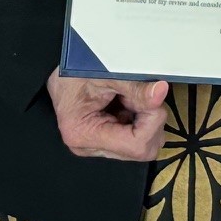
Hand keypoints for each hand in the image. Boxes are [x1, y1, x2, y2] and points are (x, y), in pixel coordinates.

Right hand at [47, 72, 169, 159]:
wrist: (60, 72)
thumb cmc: (73, 71)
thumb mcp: (106, 74)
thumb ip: (135, 87)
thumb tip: (160, 93)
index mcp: (83, 134)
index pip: (136, 146)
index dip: (152, 122)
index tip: (153, 99)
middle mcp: (90, 147)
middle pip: (142, 149)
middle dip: (150, 121)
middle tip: (139, 95)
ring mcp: (98, 146)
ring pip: (143, 144)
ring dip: (145, 119)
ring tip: (128, 97)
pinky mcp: (106, 141)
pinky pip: (136, 137)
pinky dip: (139, 118)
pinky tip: (126, 102)